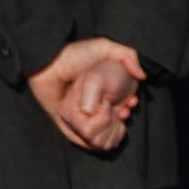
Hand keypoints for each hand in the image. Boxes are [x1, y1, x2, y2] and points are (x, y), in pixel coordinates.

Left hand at [27, 37, 144, 151]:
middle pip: (113, 123)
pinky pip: (81, 140)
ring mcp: (79, 115)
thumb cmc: (73, 55)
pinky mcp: (66, 123)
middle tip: (122, 111)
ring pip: (100, 134)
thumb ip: (127, 54)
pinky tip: (96, 129)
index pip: (122, 107)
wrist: (46, 64)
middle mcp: (92, 105)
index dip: (129, 106)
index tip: (130, 102)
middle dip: (121, 119)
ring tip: (110, 117)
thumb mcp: (103, 47)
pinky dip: (91, 140)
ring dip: (109, 131)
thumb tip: (141, 75)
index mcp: (102, 91)